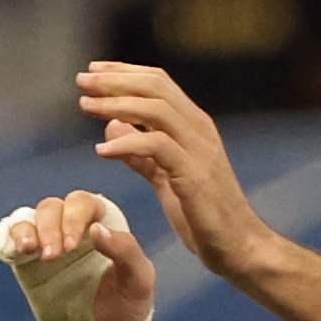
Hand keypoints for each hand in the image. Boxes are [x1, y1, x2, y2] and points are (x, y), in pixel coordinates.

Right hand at [0, 189, 157, 320]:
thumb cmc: (127, 305)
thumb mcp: (138, 279)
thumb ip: (125, 250)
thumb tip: (97, 229)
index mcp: (102, 223)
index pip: (82, 203)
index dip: (73, 218)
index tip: (71, 247)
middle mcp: (72, 227)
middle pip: (51, 207)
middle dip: (49, 228)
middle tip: (53, 258)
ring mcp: (48, 243)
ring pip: (29, 218)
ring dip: (26, 230)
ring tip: (28, 250)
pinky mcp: (27, 262)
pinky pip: (10, 238)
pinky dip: (9, 238)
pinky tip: (16, 252)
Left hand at [77, 60, 259, 272]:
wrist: (239, 247)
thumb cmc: (203, 215)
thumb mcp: (166, 179)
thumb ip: (141, 154)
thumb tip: (112, 125)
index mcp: (194, 126)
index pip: (159, 83)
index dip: (124, 73)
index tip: (92, 72)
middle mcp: (199, 130)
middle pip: (156, 87)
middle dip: (115, 81)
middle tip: (80, 81)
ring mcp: (200, 151)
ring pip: (157, 109)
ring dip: (117, 104)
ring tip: (85, 106)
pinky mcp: (195, 176)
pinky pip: (158, 147)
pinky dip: (127, 144)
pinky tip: (102, 151)